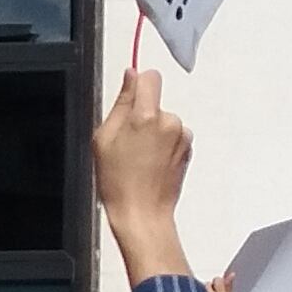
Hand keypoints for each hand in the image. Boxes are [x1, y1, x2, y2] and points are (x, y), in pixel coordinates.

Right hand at [92, 67, 193, 280]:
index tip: (130, 98)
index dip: (138, 85)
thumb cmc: (118, 183)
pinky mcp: (188, 149)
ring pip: (164, 121)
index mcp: (146, 116)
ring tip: (138, 158)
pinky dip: (163, 146)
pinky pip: (173, 136)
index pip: (150, 77)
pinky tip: (150, 165)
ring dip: (153, 133)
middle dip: (142, 116)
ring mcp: (182, 136)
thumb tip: (130, 77)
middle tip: (126, 144)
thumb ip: (120, 103)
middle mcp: (169, 121)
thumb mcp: (104, 139)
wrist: (142, 214)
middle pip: (155, 103)